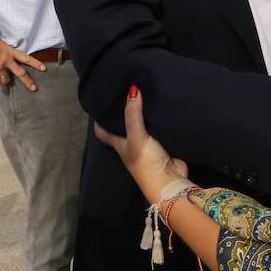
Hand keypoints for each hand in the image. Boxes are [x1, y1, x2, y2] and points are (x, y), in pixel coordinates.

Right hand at [0, 29, 45, 89]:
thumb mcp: (1, 43)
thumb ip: (6, 51)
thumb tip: (8, 56)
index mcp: (10, 52)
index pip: (26, 58)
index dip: (36, 63)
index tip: (44, 68)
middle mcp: (7, 60)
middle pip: (20, 73)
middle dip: (28, 82)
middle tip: (34, 88)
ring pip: (6, 80)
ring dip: (5, 81)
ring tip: (3, 80)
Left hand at [94, 86, 189, 201]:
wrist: (170, 182)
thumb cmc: (146, 162)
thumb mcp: (136, 137)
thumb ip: (133, 115)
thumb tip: (132, 89)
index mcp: (119, 143)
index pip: (103, 131)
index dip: (100, 118)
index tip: (102, 101)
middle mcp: (131, 143)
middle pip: (124, 125)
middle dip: (125, 110)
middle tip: (128, 88)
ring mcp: (147, 144)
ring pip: (143, 125)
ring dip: (144, 112)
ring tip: (146, 91)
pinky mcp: (163, 144)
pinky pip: (160, 128)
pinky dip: (160, 118)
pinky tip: (162, 104)